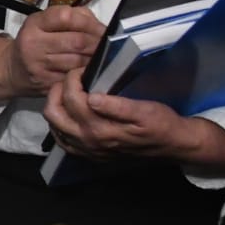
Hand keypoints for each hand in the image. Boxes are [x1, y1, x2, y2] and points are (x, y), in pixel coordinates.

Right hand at [7, 6, 104, 94]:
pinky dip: (87, 73)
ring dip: (95, 59)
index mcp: (35, 24)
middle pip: (77, 41)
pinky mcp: (46, 83)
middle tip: (109, 45)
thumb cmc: (36, 42)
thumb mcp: (46, 22)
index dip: (89, 23)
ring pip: (78, 61)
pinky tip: (91, 70)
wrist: (12, 70)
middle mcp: (33, 44)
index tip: (103, 29)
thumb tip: (102, 27)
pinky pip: (74, 77)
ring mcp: (39, 65)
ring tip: (102, 57)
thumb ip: (74, 17)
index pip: (66, 17)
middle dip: (98, 43)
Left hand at [43, 71, 224, 170]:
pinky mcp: (87, 154)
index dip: (72, 79)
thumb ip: (118, 106)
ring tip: (69, 92)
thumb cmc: (160, 124)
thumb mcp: (145, 111)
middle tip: (70, 80)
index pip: (71, 99)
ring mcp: (85, 149)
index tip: (82, 70)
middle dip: (56, 91)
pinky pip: (61, 139)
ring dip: (55, 106)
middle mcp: (87, 141)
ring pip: (53, 126)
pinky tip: (69, 112)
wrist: (171, 146)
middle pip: (53, 113)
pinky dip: (59, 123)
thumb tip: (92, 98)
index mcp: (100, 129)